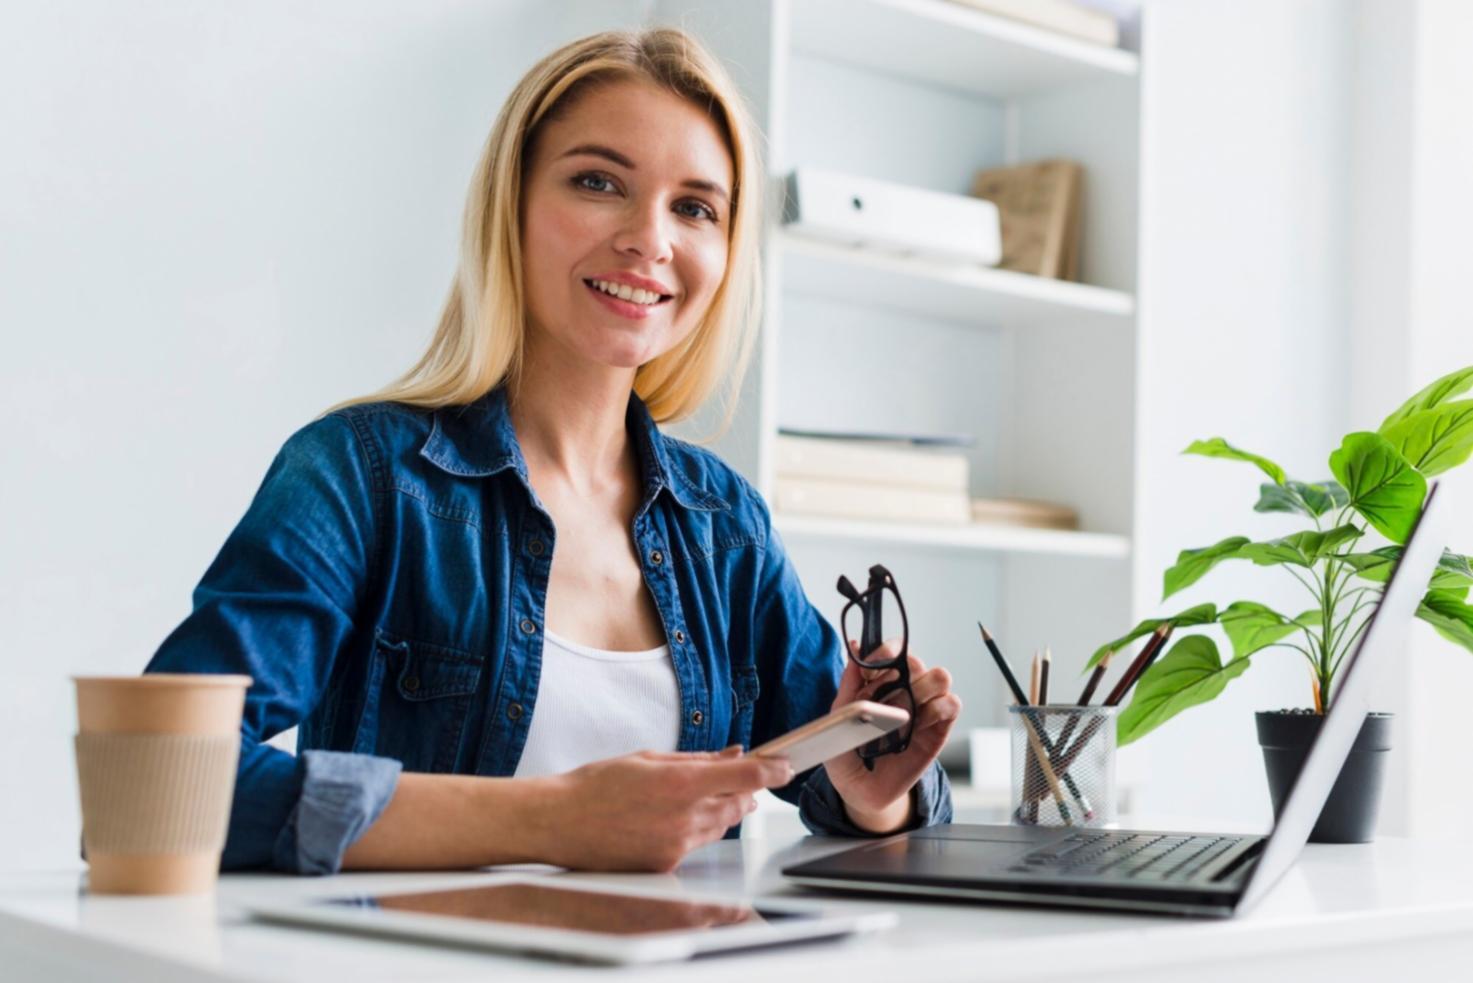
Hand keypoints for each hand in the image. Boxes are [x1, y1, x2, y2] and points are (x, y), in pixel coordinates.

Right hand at [543, 747, 792, 871]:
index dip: (772, 770)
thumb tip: (731, 754)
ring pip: (720, 827)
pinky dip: (695, 831)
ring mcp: (677, 844)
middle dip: (745, 792)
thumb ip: (696, 759)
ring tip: (703, 798)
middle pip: (738, 804)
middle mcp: (684, 815)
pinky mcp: (667, 864)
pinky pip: (696, 846)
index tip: (784, 766)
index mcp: (681, 782)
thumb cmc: (597, 786)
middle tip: (745, 781)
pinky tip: (676, 819)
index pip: (745, 776)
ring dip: (722, 811)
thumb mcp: (648, 758)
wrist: (560, 823)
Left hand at [823, 639, 961, 833]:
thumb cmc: (847, 753)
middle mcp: (905, 688)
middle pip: (917, 660)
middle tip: (884, 697)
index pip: (893, 649)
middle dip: (902, 673)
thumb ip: (848, 683)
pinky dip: (938, 709)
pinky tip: (919, 725)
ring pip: (940, 677)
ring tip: (904, 714)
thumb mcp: (839, 717)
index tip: (868, 670)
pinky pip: (952, 704)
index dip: (885, 652)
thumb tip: (854, 648)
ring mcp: (923, 707)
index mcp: (880, 680)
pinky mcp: (938, 729)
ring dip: (922, 690)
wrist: (861, 791)